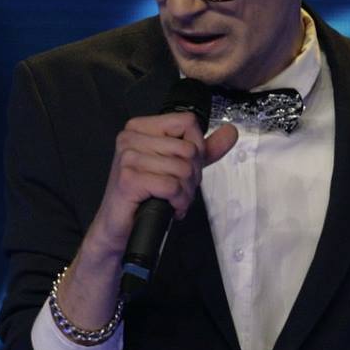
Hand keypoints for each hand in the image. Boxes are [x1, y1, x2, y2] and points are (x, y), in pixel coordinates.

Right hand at [92, 112, 239, 253]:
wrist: (120, 228)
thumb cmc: (145, 196)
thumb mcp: (178, 167)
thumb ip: (204, 149)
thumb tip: (230, 132)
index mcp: (140, 128)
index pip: (188, 122)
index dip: (196, 148)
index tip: (184, 167)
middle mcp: (130, 138)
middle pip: (188, 148)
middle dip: (191, 176)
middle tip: (177, 190)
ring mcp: (128, 157)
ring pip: (182, 168)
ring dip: (185, 192)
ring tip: (172, 199)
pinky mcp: (129, 179)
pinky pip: (171, 185)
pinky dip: (177, 201)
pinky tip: (169, 207)